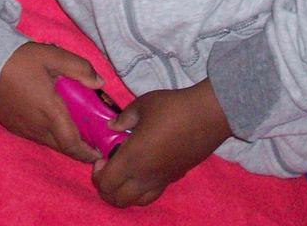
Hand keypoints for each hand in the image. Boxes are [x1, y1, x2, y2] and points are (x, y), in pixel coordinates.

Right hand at [0, 42, 102, 162]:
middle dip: (80, 148)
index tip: (99, 152)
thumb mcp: (53, 56)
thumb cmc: (19, 61)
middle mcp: (37, 126)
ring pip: (50, 142)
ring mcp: (23, 129)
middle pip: (63, 147)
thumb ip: (80, 68)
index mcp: (50, 112)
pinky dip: (50, 134)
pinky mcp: (13, 126)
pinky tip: (52, 120)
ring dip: (64, 140)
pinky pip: (36, 136)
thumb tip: (99, 83)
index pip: (72, 143)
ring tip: (75, 127)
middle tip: (93, 139)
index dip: (87, 152)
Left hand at [91, 80, 229, 207]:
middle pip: (117, 200)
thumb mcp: (142, 105)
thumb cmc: (173, 108)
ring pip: (136, 202)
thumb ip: (123, 118)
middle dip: (107, 188)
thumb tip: (112, 126)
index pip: (106, 183)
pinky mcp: (175, 178)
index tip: (102, 157)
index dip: (98, 174)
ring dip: (124, 193)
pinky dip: (142, 190)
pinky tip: (144, 170)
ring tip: (124, 172)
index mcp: (132, 158)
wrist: (208, 116)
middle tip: (108, 168)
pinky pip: (152, 194)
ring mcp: (161, 180)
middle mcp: (145, 176)